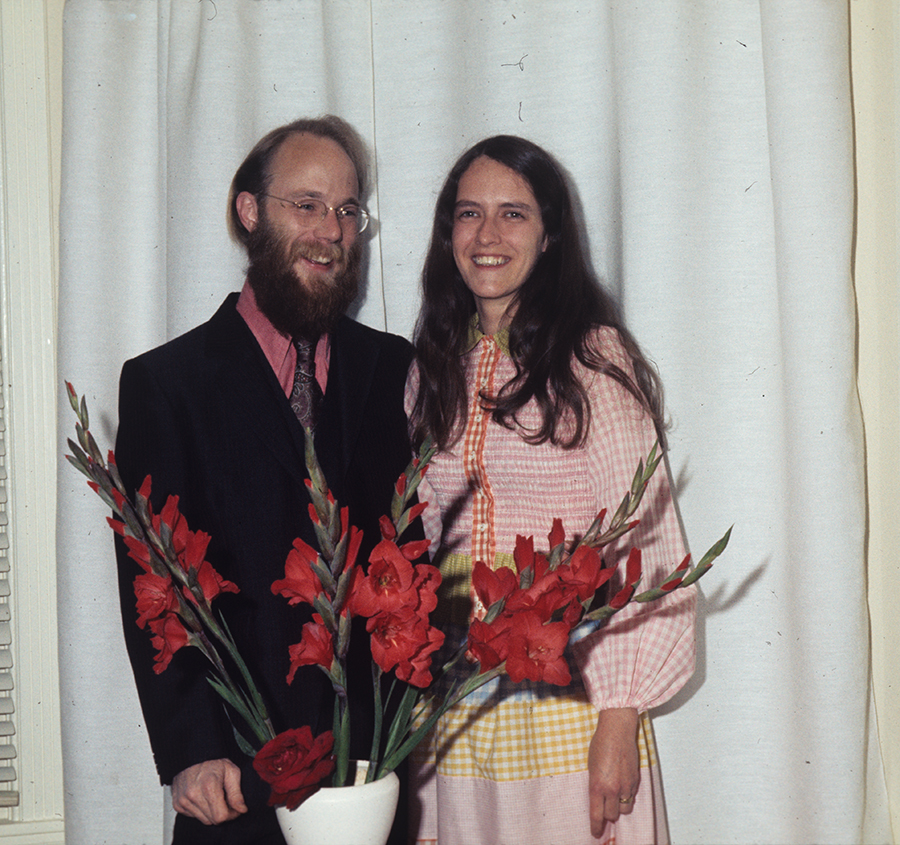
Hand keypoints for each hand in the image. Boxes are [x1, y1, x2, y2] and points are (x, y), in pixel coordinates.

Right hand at [171, 758, 247, 824]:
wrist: (192, 756)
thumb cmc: (212, 762)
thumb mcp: (231, 771)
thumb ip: (236, 793)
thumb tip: (241, 809)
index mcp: (209, 786)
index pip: (221, 816)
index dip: (231, 814)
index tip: (235, 808)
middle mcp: (193, 795)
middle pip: (213, 820)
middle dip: (222, 813)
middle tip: (226, 801)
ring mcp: (184, 801)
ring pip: (204, 820)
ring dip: (212, 812)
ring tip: (215, 797)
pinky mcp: (178, 804)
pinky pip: (194, 816)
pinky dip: (201, 810)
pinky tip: (204, 798)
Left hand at [587, 708, 639, 837]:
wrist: (617, 731)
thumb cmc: (601, 744)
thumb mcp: (591, 766)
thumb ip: (595, 783)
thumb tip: (597, 796)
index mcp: (597, 786)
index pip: (597, 814)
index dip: (596, 827)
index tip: (595, 833)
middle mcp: (612, 789)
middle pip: (611, 815)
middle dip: (607, 814)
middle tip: (604, 808)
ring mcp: (626, 786)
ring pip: (624, 809)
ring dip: (619, 807)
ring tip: (614, 798)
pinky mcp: (635, 780)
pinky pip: (632, 796)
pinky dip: (627, 795)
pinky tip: (622, 787)